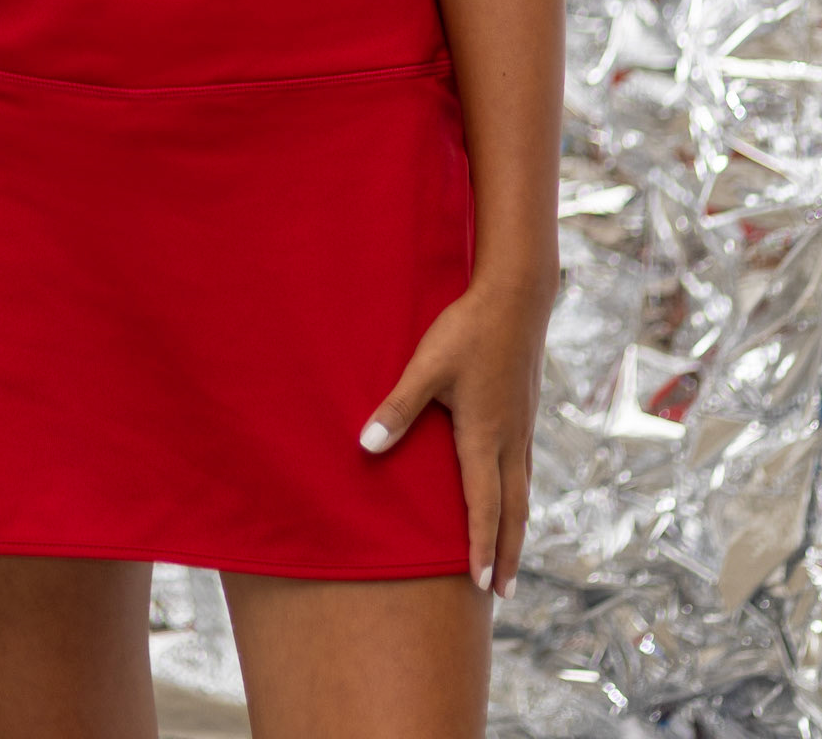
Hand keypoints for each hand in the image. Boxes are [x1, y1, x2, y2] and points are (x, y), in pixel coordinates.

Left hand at [358, 279, 549, 597]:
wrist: (517, 298)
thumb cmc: (467, 331)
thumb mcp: (426, 366)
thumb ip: (397, 406)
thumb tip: (367, 446)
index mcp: (484, 437)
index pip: (484, 506)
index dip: (482, 548)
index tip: (481, 586)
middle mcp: (510, 440)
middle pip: (513, 511)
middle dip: (508, 554)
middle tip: (504, 594)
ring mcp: (522, 427)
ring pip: (523, 491)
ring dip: (517, 528)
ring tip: (512, 557)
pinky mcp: (525, 412)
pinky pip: (525, 468)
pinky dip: (520, 496)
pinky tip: (514, 494)